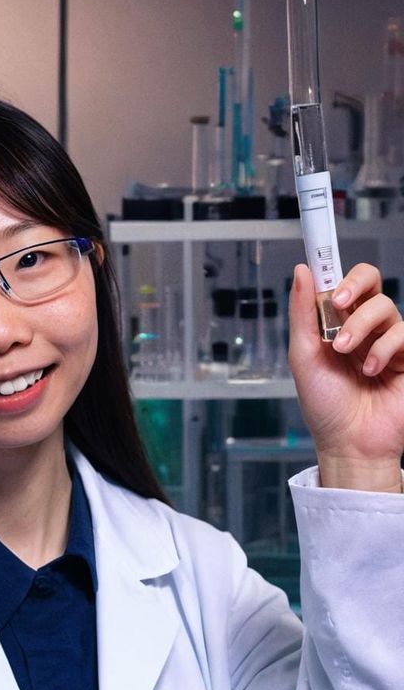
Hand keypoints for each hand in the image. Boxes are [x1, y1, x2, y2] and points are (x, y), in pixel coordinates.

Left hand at [287, 262, 403, 490]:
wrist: (349, 443)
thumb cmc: (324, 403)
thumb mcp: (302, 354)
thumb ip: (303, 312)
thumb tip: (302, 270)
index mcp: (334, 321)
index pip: (340, 281)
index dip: (336, 265)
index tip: (323, 246)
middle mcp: (362, 326)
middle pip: (371, 281)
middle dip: (354, 285)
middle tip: (338, 304)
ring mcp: (387, 341)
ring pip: (386, 307)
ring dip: (363, 326)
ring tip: (347, 352)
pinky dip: (385, 348)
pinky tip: (371, 368)